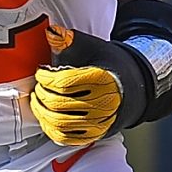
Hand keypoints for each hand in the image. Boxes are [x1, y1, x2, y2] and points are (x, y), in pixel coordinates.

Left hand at [30, 22, 144, 146]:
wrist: (134, 85)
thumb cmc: (108, 64)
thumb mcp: (93, 46)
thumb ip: (70, 39)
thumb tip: (51, 32)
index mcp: (103, 79)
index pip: (64, 83)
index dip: (46, 79)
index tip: (41, 73)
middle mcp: (104, 103)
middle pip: (59, 104)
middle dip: (42, 96)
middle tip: (37, 88)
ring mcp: (101, 122)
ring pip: (61, 124)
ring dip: (43, 114)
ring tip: (38, 102)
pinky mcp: (97, 134)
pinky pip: (68, 138)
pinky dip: (52, 129)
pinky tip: (46, 118)